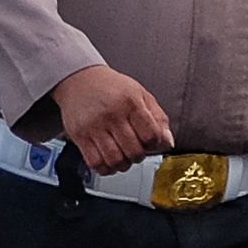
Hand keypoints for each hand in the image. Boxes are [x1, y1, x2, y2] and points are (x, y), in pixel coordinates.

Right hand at [49, 64, 175, 177]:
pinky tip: (109, 162)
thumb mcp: (141, 94)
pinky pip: (94, 162)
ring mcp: (94, 126)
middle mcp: (112, 115)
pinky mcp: (79, 135)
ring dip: (124, 165)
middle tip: (137, 152)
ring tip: (124, 159)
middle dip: (140, 157)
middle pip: (133, 150)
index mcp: (131, 103)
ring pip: (115, 159)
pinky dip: (105, 168)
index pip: (151, 135)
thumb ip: (158, 117)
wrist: (79, 78)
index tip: (152, 144)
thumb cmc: (111, 87)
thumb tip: (168, 142)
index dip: (155, 145)